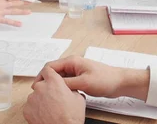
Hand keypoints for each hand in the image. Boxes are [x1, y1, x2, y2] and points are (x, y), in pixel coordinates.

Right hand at [0, 0, 31, 25]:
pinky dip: (14, 23)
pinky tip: (20, 24)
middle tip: (32, 1)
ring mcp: (0, 12)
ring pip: (13, 11)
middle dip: (24, 1)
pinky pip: (7, 21)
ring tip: (29, 12)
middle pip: (14, 2)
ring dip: (22, 12)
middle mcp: (1, 4)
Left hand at [23, 66, 85, 123]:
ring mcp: (32, 98)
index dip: (50, 73)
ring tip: (50, 109)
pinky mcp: (26, 109)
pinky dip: (36, 109)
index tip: (50, 77)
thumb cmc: (70, 118)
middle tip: (54, 98)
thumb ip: (71, 89)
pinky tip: (44, 114)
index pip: (48, 69)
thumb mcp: (78, 99)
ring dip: (41, 100)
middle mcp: (41, 87)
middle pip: (41, 83)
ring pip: (35, 95)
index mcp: (53, 82)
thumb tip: (70, 89)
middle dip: (46, 89)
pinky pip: (30, 106)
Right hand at [33, 56, 149, 100]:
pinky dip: (62, 87)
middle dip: (46, 81)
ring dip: (54, 85)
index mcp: (72, 61)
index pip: (50, 66)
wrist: (119, 83)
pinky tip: (61, 95)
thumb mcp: (84, 82)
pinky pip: (66, 82)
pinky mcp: (80, 78)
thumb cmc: (105, 79)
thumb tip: (53, 85)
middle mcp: (72, 65)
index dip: (42, 76)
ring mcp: (76, 71)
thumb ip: (67, 83)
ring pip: (60, 78)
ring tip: (49, 94)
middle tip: (41, 92)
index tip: (37, 86)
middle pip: (54, 71)